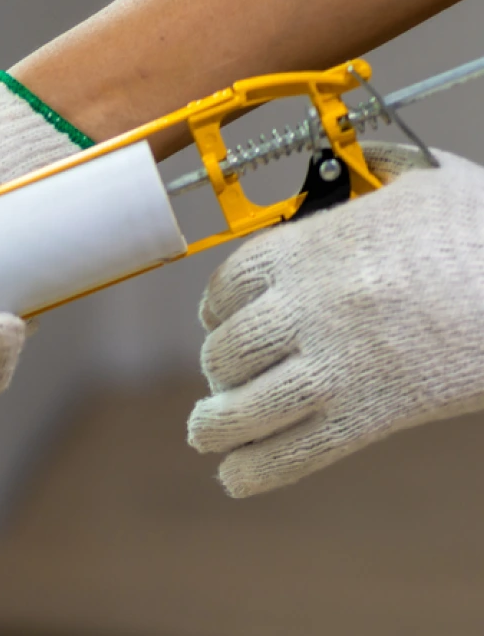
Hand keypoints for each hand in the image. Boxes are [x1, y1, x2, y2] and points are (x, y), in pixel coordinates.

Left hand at [189, 144, 483, 495]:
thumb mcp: (429, 179)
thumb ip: (378, 168)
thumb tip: (353, 159)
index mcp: (316, 248)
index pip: (228, 285)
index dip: (215, 307)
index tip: (217, 320)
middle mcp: (313, 307)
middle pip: (227, 349)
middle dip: (218, 368)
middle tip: (223, 379)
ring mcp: (338, 365)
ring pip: (244, 407)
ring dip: (214, 426)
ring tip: (205, 433)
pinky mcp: (370, 414)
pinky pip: (293, 452)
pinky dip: (255, 471)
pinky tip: (235, 476)